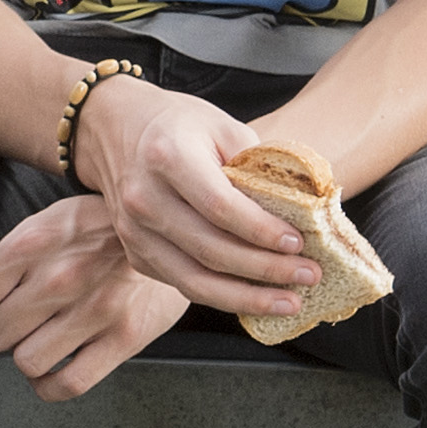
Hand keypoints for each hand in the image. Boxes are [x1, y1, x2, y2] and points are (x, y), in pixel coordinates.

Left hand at [0, 195, 195, 399]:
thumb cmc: (102, 228)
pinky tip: (53, 370)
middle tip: (20, 322)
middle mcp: (61, 276)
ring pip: (27, 362)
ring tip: (40, 341)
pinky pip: (68, 384)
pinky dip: (51, 385)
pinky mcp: (124, 338)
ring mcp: (95, 309)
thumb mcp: (53, 219)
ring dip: (29, 356)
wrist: (170, 230)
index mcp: (35, 241)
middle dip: (3, 331)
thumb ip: (14, 254)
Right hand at [66, 67, 326, 319]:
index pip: (220, 206)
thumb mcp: (222, 126)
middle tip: (310, 275)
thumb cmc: (179, 125)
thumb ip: (257, 166)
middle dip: (266, 269)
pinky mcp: (135, 253)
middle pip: (211, 249)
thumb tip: (301, 210)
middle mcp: (144, 198)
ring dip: (247, 297)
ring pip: (195, 280)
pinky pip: (183, 284)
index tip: (299, 243)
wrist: (116, 128)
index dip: (262, 230)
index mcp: (168, 156)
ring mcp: (133, 231)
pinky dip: (223, 296)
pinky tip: (255, 297)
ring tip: (290, 302)